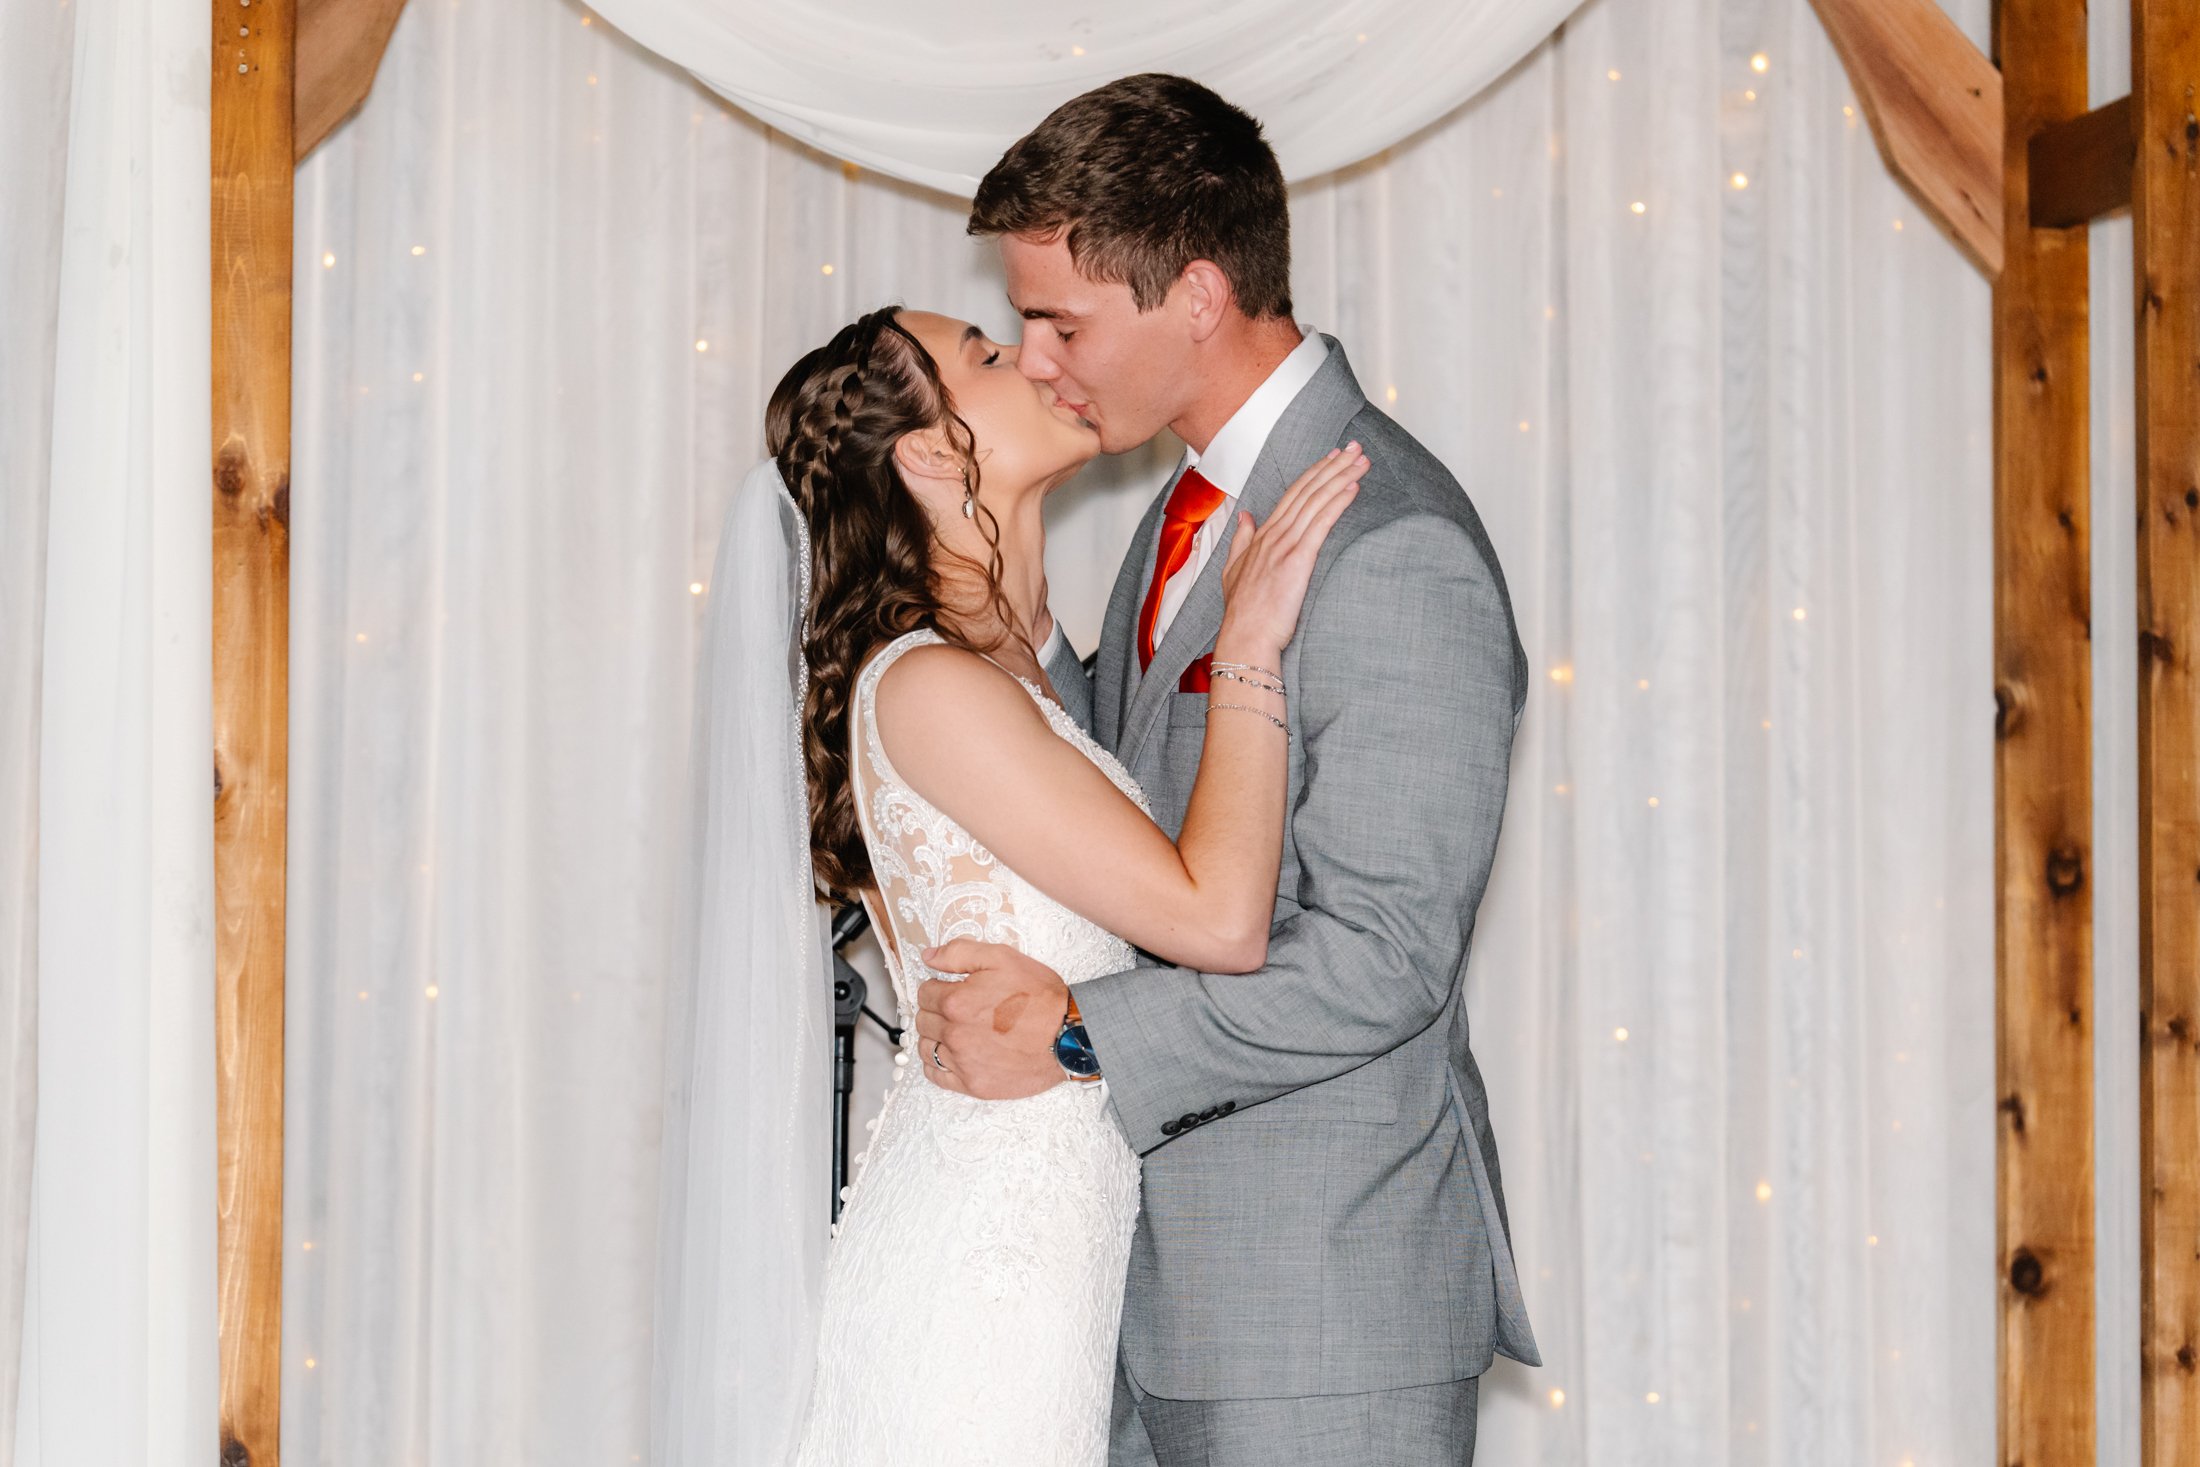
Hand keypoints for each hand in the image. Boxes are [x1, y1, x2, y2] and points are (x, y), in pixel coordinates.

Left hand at [914, 940, 1070, 1099]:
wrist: (1069, 1036)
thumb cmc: (1041, 998)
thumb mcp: (1002, 958)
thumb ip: (959, 952)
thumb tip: (928, 956)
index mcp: (957, 1002)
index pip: (925, 993)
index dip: (938, 987)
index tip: (951, 989)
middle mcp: (955, 1034)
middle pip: (923, 1020)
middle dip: (936, 1011)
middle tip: (957, 1009)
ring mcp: (963, 1062)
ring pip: (926, 1048)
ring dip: (935, 1037)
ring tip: (955, 1031)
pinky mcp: (974, 1084)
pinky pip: (936, 1076)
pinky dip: (937, 1065)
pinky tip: (951, 1055)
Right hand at [1216, 443, 1364, 657]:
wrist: (1246, 636)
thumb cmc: (1243, 612)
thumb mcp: (1233, 570)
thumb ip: (1241, 539)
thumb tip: (1245, 516)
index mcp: (1263, 535)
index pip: (1293, 494)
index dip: (1314, 473)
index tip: (1332, 456)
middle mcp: (1275, 534)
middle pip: (1308, 490)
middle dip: (1333, 466)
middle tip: (1355, 447)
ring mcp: (1286, 545)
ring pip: (1317, 501)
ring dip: (1341, 477)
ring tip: (1361, 461)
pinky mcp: (1298, 560)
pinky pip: (1321, 523)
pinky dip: (1337, 502)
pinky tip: (1353, 488)